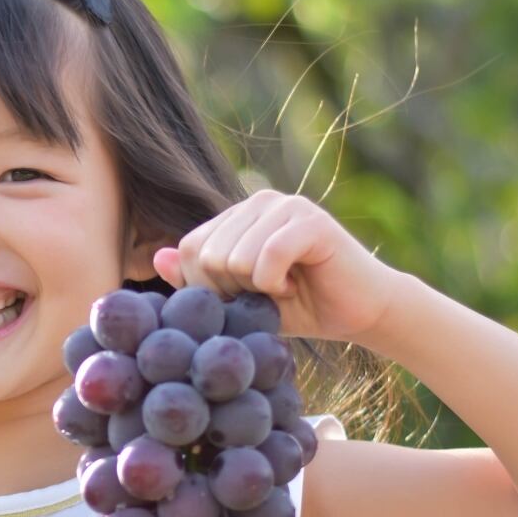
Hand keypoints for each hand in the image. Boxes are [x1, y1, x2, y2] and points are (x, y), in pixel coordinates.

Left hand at [151, 190, 409, 342]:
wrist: (361, 314)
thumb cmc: (300, 307)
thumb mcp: (240, 300)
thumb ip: (199, 281)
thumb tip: (157, 258)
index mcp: (238, 216)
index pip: (191, 248)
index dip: (206, 287)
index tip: (240, 298)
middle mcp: (259, 202)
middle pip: (208, 255)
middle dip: (231, 290)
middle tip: (266, 293)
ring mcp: (286, 206)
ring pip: (234, 258)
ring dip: (257, 289)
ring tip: (284, 286)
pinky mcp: (311, 221)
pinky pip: (267, 258)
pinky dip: (276, 284)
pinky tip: (297, 283)